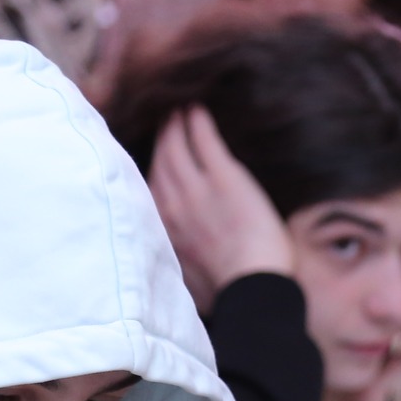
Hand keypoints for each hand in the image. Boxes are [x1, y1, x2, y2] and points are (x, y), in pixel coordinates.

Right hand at [149, 106, 293, 310]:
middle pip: (159, 161)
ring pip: (177, 147)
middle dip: (161, 139)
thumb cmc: (224, 290)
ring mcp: (196, 188)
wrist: (251, 287)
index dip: (151, 166)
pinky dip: (198, 123)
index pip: (148, 187)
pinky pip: (205, 142)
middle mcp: (171, 204)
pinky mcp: (224, 178)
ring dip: (175, 125)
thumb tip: (176, 253)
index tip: (154, 153)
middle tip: (164, 121)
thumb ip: (175, 253)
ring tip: (177, 110)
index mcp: (162, 228)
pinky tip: (196, 110)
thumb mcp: (185, 274)